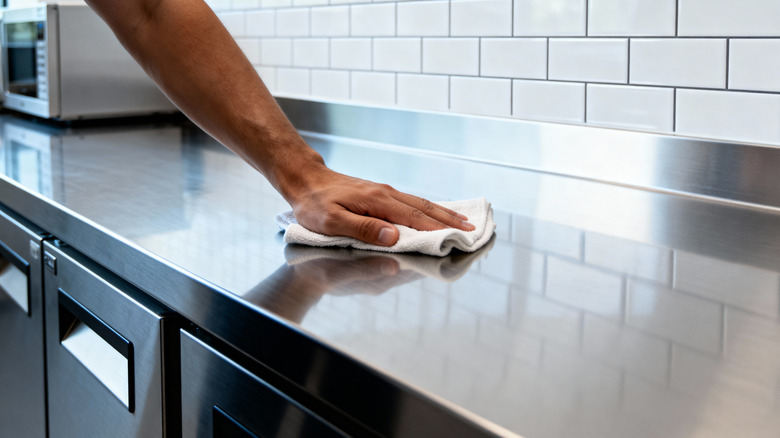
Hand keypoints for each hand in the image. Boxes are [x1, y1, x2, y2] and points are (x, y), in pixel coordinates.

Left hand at [285, 163, 475, 246]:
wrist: (304, 180)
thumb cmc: (314, 204)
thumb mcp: (332, 221)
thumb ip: (363, 229)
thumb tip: (394, 236)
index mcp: (378, 202)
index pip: (414, 219)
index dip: (437, 230)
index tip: (458, 238)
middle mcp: (386, 194)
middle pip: (425, 208)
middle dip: (449, 220)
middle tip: (472, 230)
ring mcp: (384, 192)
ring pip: (420, 203)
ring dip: (443, 213)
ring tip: (463, 221)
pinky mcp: (380, 194)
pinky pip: (411, 202)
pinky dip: (429, 209)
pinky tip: (435, 213)